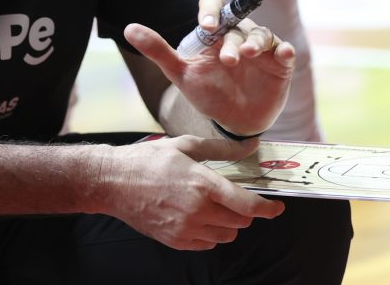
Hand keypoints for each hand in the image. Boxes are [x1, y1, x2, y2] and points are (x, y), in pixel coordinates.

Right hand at [95, 134, 282, 249]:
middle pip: (241, 221)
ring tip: (215, 207)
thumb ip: (221, 149)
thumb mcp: (185, 146)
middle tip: (234, 197)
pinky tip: (199, 217)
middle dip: (245, 211)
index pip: (247, 204)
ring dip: (229, 224)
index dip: (268, 208)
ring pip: (227, 235)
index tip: (276, 207)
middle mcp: (197, 210)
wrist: (113, 183)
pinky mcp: (176, 241)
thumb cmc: (147, 160)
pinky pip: (207, 244)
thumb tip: (250, 146)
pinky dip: (211, 233)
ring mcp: (186, 228)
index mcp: (202, 183)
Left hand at [125, 0, 294, 136]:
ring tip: (246, 54)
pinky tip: (283, 53)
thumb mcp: (181, 73)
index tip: (206, 26)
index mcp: (216, 33)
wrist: (234, 122)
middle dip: (231, 41)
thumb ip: (158, 51)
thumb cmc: (208, 93)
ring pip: (261, 34)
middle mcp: (239, 34)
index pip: (214, 6)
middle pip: (238, 24)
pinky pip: (285, 51)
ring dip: (255, 42)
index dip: (211, 11)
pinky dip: (284, 50)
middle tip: (227, 60)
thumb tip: (128, 28)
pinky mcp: (280, 63)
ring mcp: (261, 49)